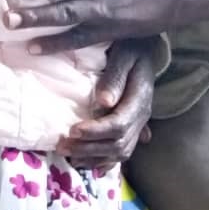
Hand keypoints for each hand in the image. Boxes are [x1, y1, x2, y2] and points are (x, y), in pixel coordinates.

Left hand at [60, 38, 153, 170]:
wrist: (146, 49)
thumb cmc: (131, 47)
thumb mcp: (124, 54)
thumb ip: (115, 76)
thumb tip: (103, 102)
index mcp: (140, 98)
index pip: (119, 124)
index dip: (96, 131)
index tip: (72, 130)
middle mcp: (142, 116)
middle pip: (119, 145)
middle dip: (89, 149)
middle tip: (62, 145)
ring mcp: (139, 124)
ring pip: (121, 153)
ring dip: (93, 158)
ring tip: (68, 155)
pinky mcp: (133, 127)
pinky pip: (122, 152)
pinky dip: (103, 161)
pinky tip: (85, 162)